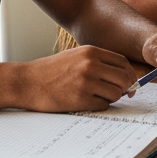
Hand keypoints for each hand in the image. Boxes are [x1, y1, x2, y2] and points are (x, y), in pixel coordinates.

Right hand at [16, 46, 137, 111]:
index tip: (128, 82)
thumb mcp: (76, 56)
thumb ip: (98, 62)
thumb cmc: (51, 70)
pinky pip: (104, 105)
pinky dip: (100, 106)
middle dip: (125, 88)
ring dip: (111, 98)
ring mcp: (86, 82)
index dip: (129, 74)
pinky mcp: (80, 99)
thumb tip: (123, 75)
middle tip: (119, 93)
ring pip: (116, 93)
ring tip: (97, 96)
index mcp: (91, 52)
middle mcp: (90, 65)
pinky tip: (88, 102)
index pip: (123, 62)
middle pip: (124, 78)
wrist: (27, 82)